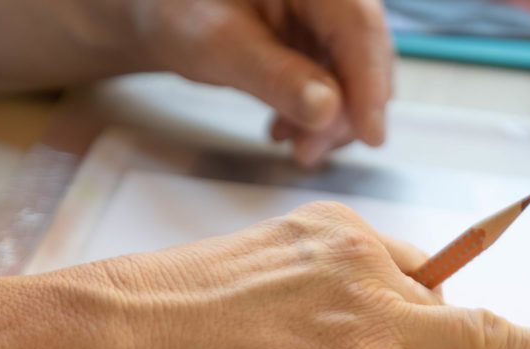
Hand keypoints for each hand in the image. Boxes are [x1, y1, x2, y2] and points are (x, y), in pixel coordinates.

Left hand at [130, 0, 392, 165]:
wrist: (157, 10)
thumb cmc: (177, 12)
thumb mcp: (220, 46)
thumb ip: (275, 76)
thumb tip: (328, 111)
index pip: (357, 23)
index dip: (370, 83)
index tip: (372, 137)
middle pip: (362, 49)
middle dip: (347, 110)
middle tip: (310, 153)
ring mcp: (322, 10)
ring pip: (352, 70)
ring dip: (331, 119)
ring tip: (296, 148)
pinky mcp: (316, 35)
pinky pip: (334, 77)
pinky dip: (317, 112)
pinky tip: (286, 128)